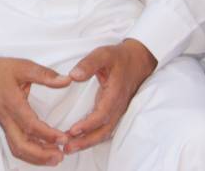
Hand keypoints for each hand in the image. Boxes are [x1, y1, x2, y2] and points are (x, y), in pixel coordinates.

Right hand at [0, 56, 71, 165]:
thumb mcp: (22, 66)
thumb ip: (44, 75)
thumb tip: (66, 80)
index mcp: (12, 104)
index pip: (30, 125)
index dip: (48, 135)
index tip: (63, 138)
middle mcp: (7, 118)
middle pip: (21, 145)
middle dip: (41, 155)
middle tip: (60, 155)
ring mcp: (4, 123)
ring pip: (17, 148)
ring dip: (36, 157)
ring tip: (55, 157)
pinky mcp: (4, 125)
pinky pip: (16, 144)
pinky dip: (30, 152)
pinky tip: (42, 151)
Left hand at [63, 39, 156, 153]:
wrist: (138, 60)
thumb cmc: (118, 57)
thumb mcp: (102, 54)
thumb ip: (88, 64)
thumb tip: (73, 76)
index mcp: (114, 94)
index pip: (102, 115)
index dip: (88, 125)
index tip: (72, 131)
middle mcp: (117, 107)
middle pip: (103, 131)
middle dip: (85, 141)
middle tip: (66, 149)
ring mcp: (117, 111)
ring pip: (104, 132)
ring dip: (88, 142)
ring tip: (69, 148)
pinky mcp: (114, 111)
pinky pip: (105, 129)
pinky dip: (92, 137)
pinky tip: (79, 140)